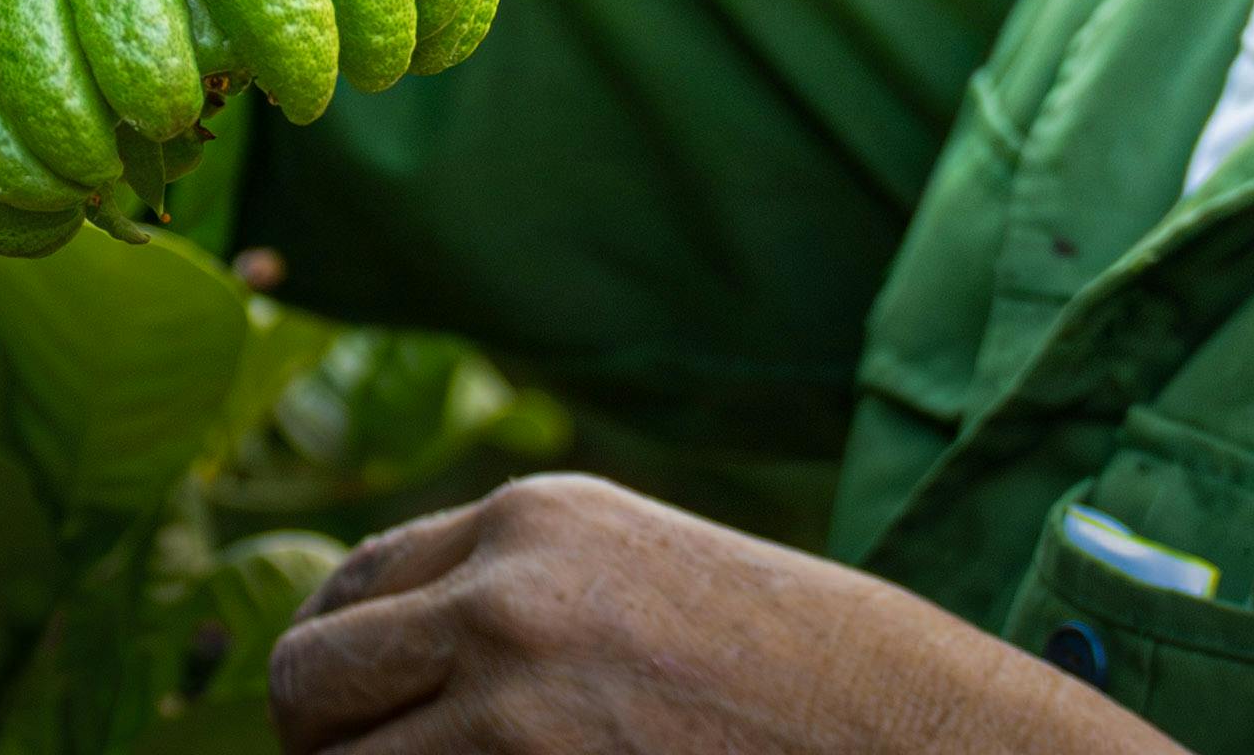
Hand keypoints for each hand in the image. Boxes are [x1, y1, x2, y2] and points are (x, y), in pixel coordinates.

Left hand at [267, 474, 1177, 754]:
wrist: (941, 745)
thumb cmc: (819, 683)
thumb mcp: (658, 585)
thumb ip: (529, 595)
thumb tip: (400, 654)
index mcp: (533, 522)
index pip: (349, 586)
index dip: (336, 668)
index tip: (344, 721)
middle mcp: (505, 596)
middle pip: (311, 686)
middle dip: (328, 746)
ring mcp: (514, 707)